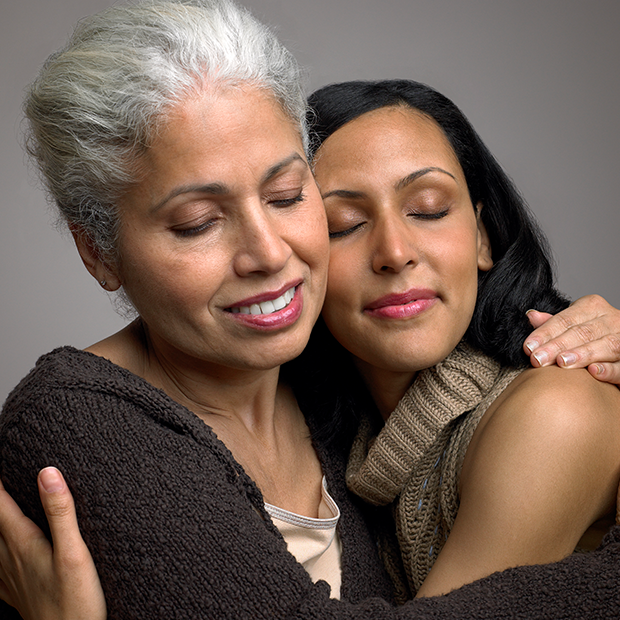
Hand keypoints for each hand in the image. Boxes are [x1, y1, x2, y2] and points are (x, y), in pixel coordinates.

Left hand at [0, 468, 105, 619]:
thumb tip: (48, 473)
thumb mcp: (74, 552)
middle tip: (3, 482)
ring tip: (3, 508)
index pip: (1, 504)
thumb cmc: (75, 601)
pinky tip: (4, 550)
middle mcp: (9, 557)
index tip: (2, 464)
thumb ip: (60, 512)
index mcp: (22, 543)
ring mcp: (8, 576)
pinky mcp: (14, 590)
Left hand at [524, 294, 619, 384]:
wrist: (618, 349)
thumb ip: (554, 324)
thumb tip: (531, 316)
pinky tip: (593, 372)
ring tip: (562, 363)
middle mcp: (612, 319)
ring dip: (582, 354)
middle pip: (582, 332)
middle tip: (538, 359)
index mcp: (593, 307)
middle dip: (557, 346)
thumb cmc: (592, 336)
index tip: (528, 347)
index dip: (545, 333)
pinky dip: (609, 369)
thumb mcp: (573, 325)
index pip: (565, 319)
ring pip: (605, 345)